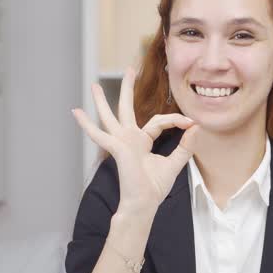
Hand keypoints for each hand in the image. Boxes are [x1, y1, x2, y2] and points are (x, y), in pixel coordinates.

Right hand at [72, 67, 198, 215]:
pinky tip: (76, 112)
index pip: (158, 121)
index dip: (176, 119)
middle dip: (128, 88)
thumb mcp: (175, 163)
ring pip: (110, 116)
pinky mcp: (116, 148)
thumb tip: (196, 127)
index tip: (192, 122)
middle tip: (129, 69)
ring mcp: (120, 142)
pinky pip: (99, 134)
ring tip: (94, 84)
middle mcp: (129, 138)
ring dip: (102, 100)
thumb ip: (185, 145)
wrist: (144, 203)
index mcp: (142, 141)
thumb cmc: (155, 188)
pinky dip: (87, 124)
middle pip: (127, 108)